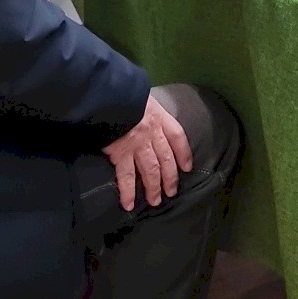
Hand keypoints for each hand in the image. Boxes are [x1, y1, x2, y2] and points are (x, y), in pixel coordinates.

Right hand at [103, 92, 193, 211]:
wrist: (110, 95)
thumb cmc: (125, 94)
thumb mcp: (143, 98)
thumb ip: (147, 110)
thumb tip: (145, 115)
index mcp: (159, 117)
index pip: (178, 137)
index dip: (184, 153)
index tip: (187, 167)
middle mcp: (153, 133)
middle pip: (166, 159)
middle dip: (170, 178)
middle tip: (171, 192)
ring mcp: (138, 145)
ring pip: (150, 171)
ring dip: (153, 188)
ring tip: (155, 201)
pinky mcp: (121, 153)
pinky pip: (127, 176)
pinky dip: (128, 192)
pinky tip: (129, 204)